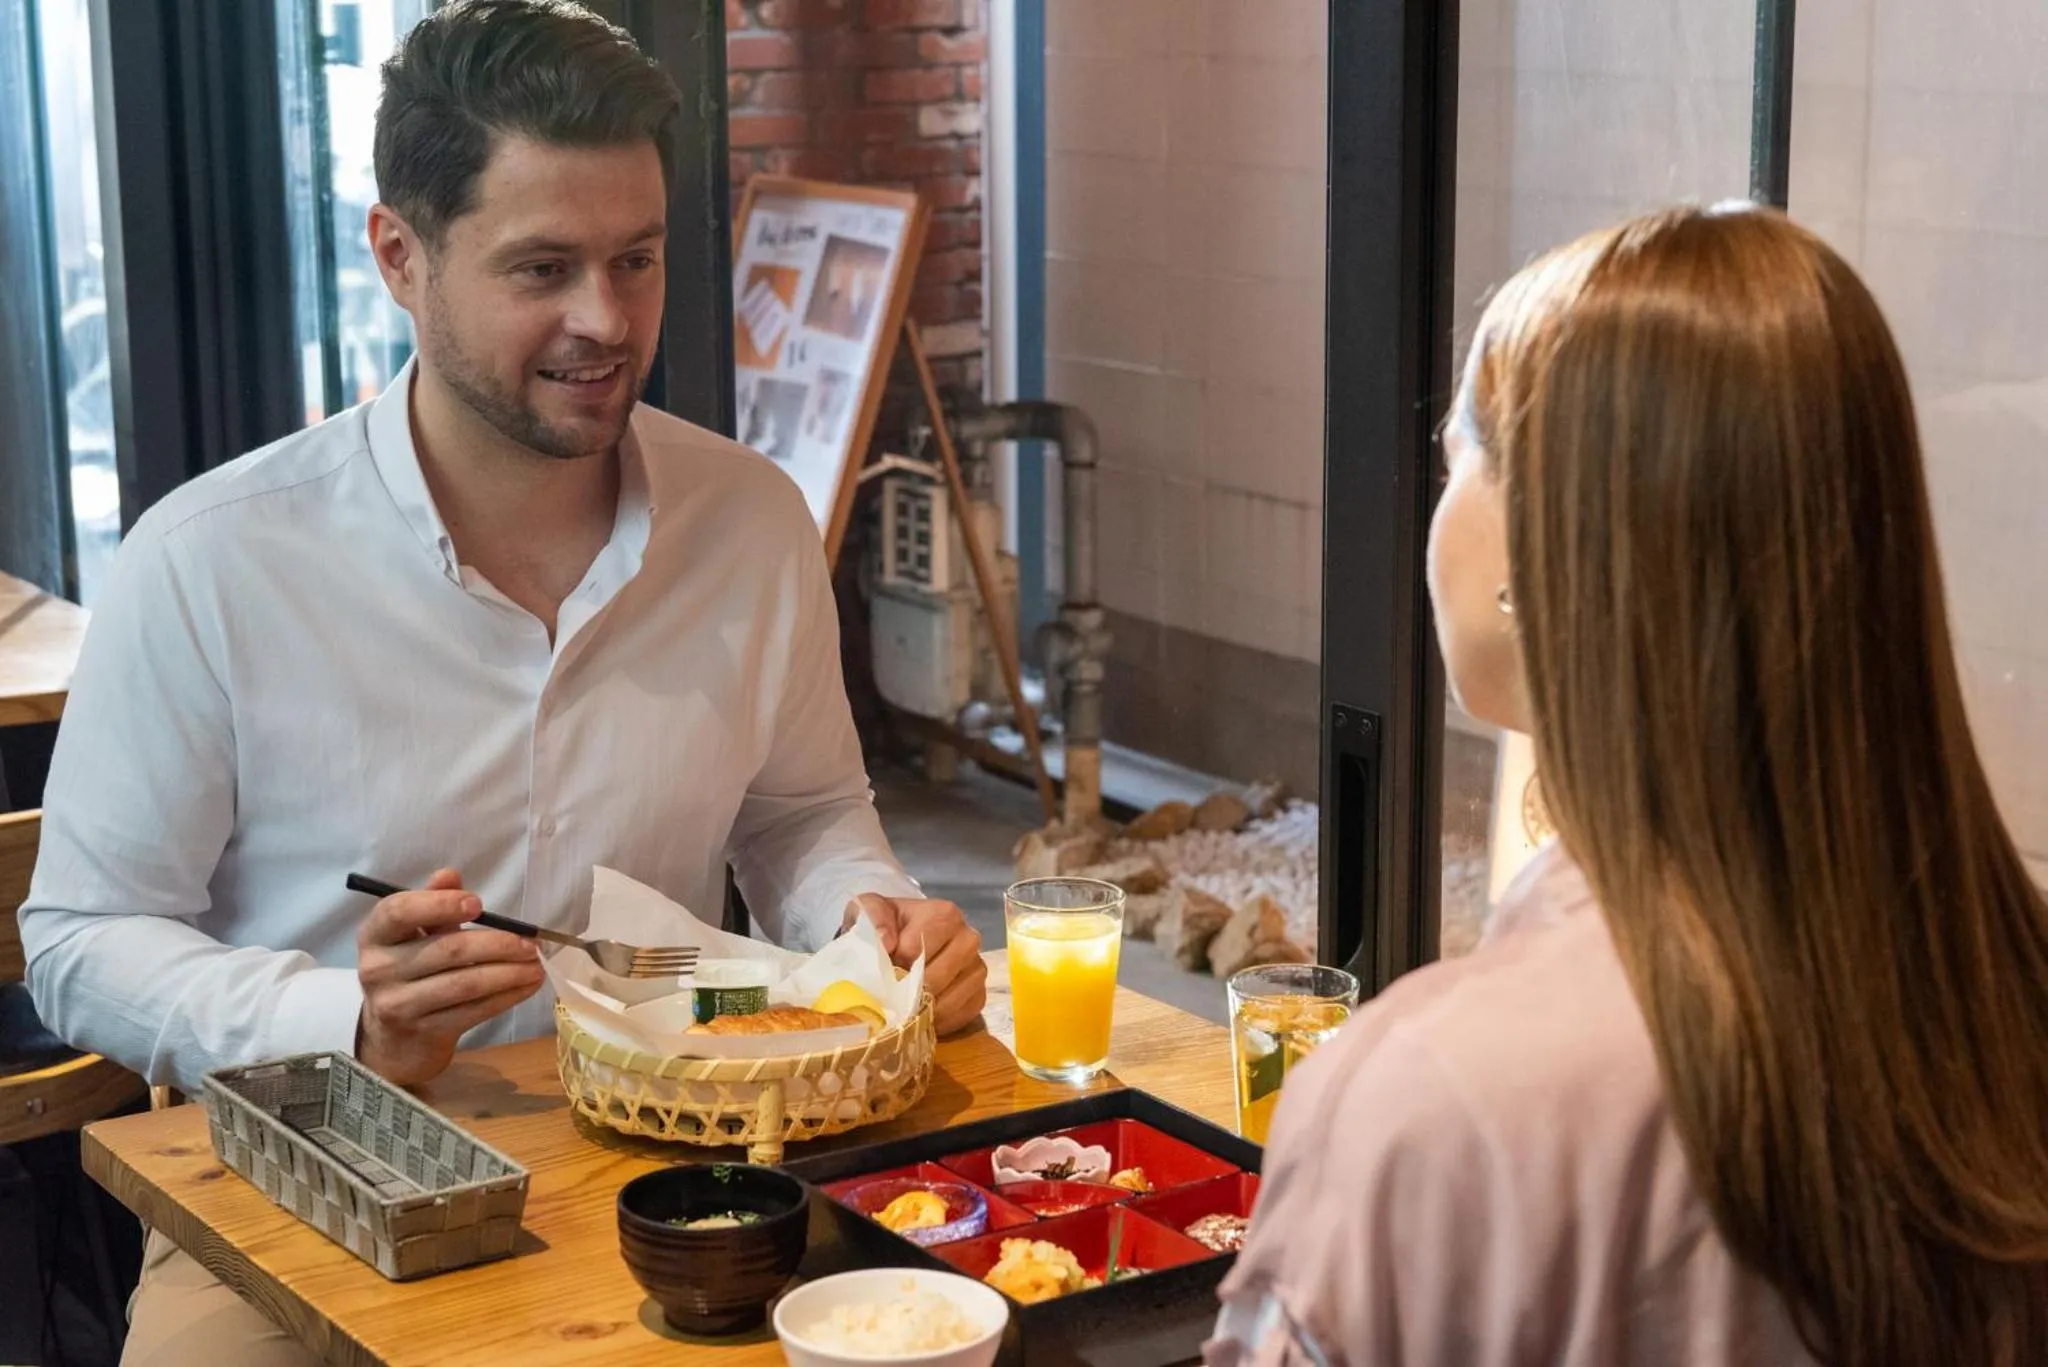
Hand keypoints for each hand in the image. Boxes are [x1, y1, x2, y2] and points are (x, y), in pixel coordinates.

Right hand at [355, 869, 544, 1085]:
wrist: (396, 1035)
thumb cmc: (411, 968)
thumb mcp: (416, 932)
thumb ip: (433, 901)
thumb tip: (450, 875)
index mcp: (374, 934)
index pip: (399, 912)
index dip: (440, 905)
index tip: (479, 903)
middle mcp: (378, 969)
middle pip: (446, 950)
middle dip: (497, 944)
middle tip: (531, 942)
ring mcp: (398, 1005)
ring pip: (465, 984)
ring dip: (509, 973)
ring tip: (537, 964)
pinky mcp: (424, 1031)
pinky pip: (473, 1010)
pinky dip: (507, 997)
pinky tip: (528, 985)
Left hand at [843, 894, 986, 1036]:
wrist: (898, 943)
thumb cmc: (885, 927)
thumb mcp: (868, 909)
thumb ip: (872, 916)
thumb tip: (886, 941)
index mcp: (945, 914)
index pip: (917, 949)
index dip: (896, 963)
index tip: (885, 966)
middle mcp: (968, 938)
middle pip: (937, 977)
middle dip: (908, 990)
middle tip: (891, 992)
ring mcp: (977, 968)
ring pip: (951, 999)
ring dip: (923, 1009)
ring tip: (904, 1006)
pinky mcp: (979, 994)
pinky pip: (961, 1015)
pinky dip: (938, 1021)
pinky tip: (922, 1014)